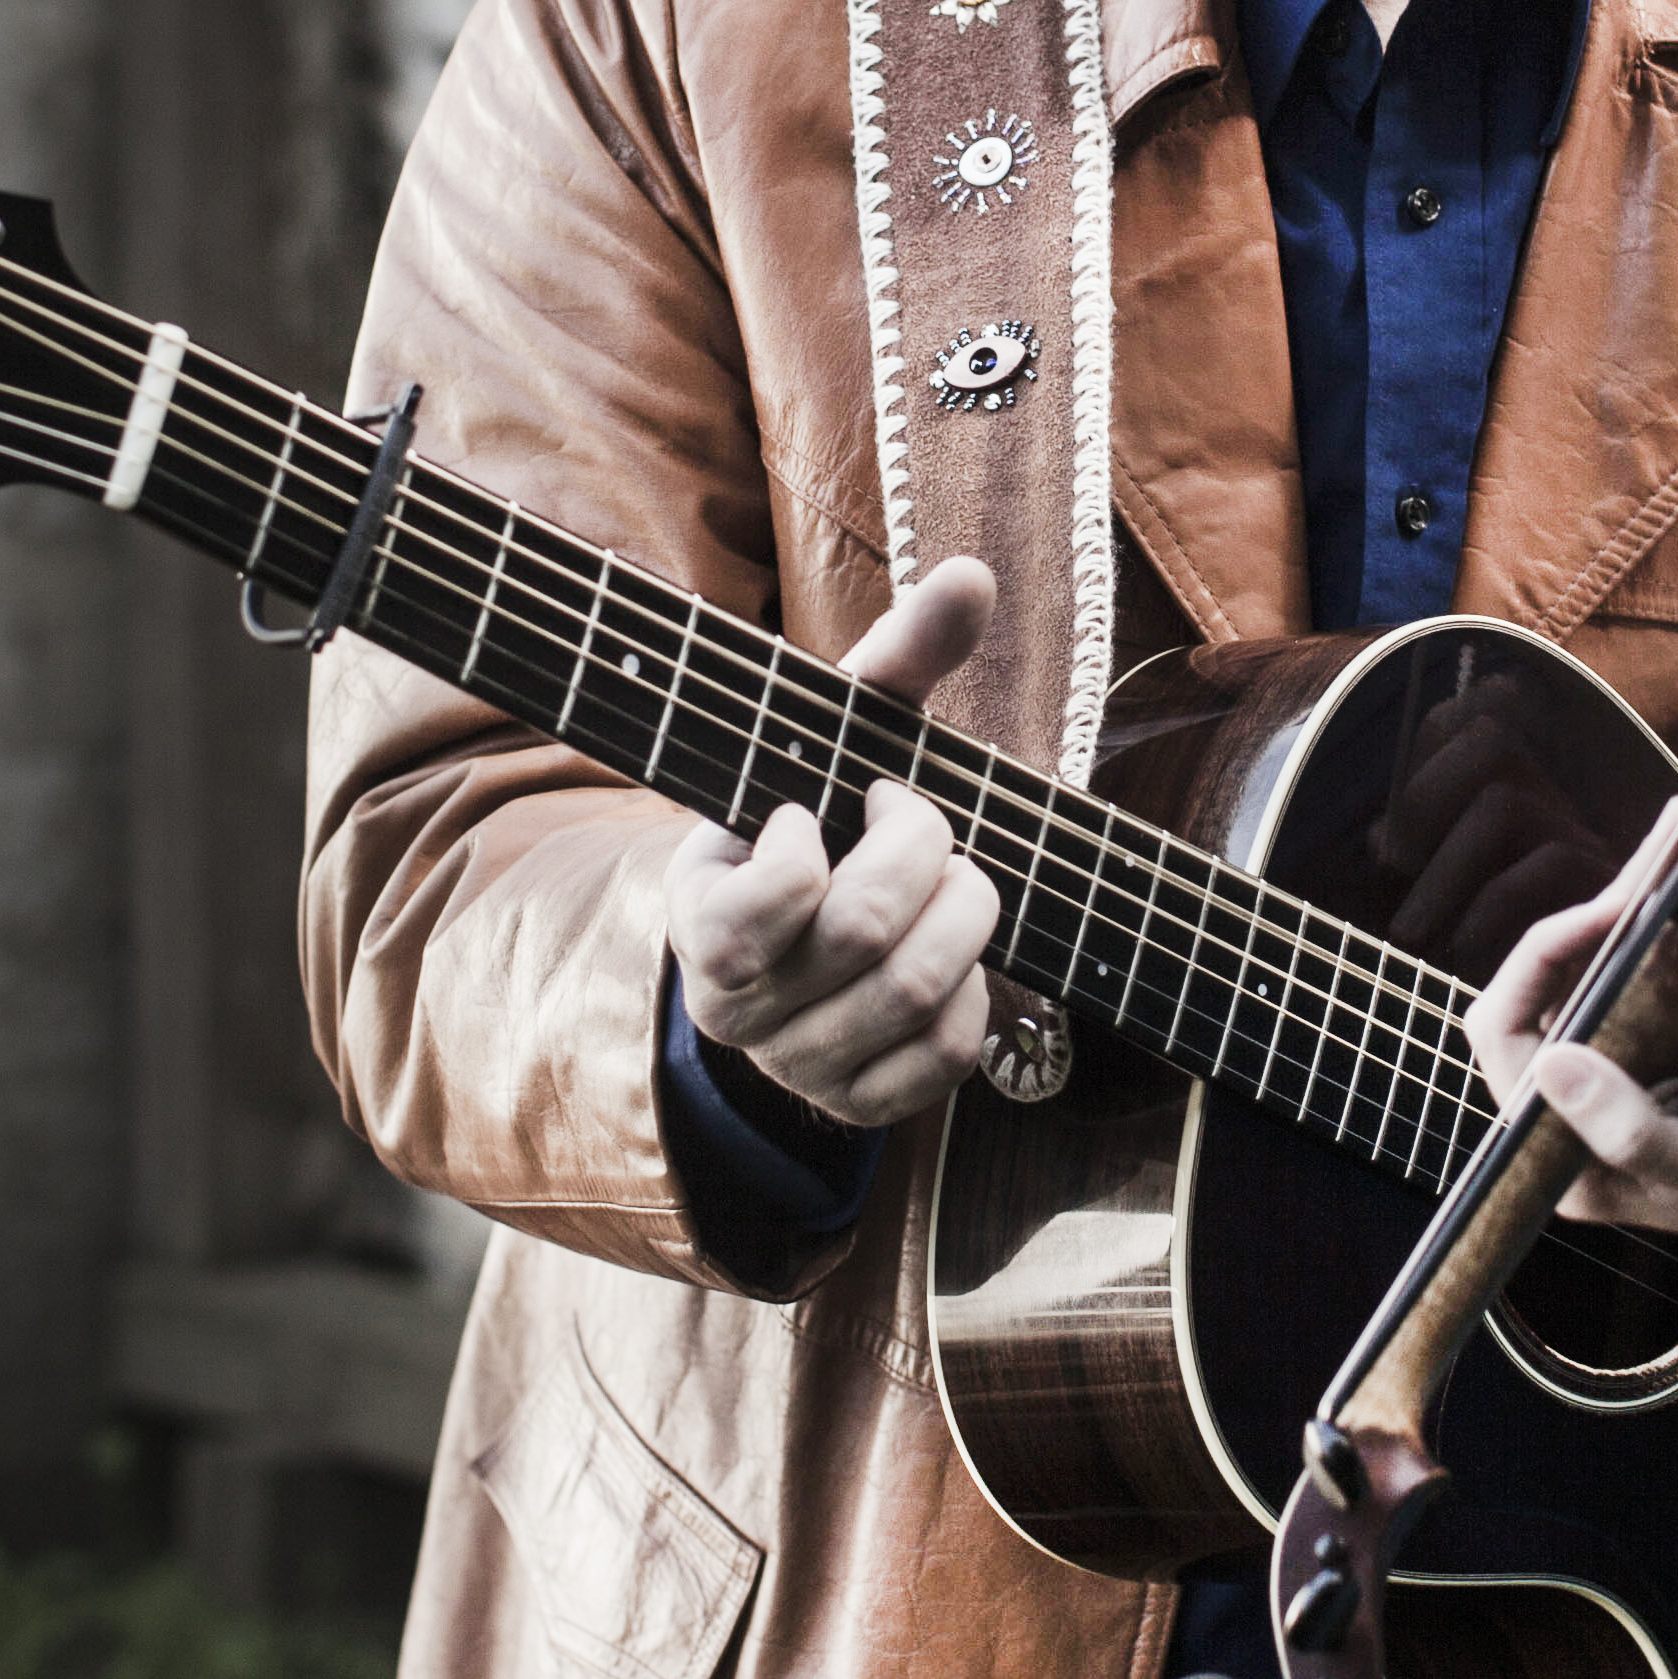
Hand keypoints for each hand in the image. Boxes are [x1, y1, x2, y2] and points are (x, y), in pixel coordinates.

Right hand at [663, 560, 1008, 1127]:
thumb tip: (972, 574)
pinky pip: (946, 1055)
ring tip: (951, 875)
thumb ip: (896, 657)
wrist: (799, 936)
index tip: (829, 804)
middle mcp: (736, 1007)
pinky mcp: (858, 1104)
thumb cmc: (820, 815)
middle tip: (917, 820)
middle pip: (869, 934)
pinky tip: (951, 954)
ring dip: (966, 912)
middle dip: (924, 852)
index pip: (759, 905)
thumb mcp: (838, 736)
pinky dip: (975, 994)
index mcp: (702, 917)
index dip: (819, 843)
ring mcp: (796, 1064)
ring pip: (919, 992)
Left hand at [1455, 801, 1677, 1250]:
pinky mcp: (1677, 1041)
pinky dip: (1672, 900)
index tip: (1621, 908)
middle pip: (1555, 979)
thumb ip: (1636, 1134)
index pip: (1507, 1035)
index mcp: (1573, 1160)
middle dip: (1606, 897)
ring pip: (1603, 956)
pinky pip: (1651, 959)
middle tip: (1674, 830)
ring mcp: (1630, 1069)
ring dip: (1641, 884)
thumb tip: (1549, 1064)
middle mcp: (1584, 1113)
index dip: (1546, 958)